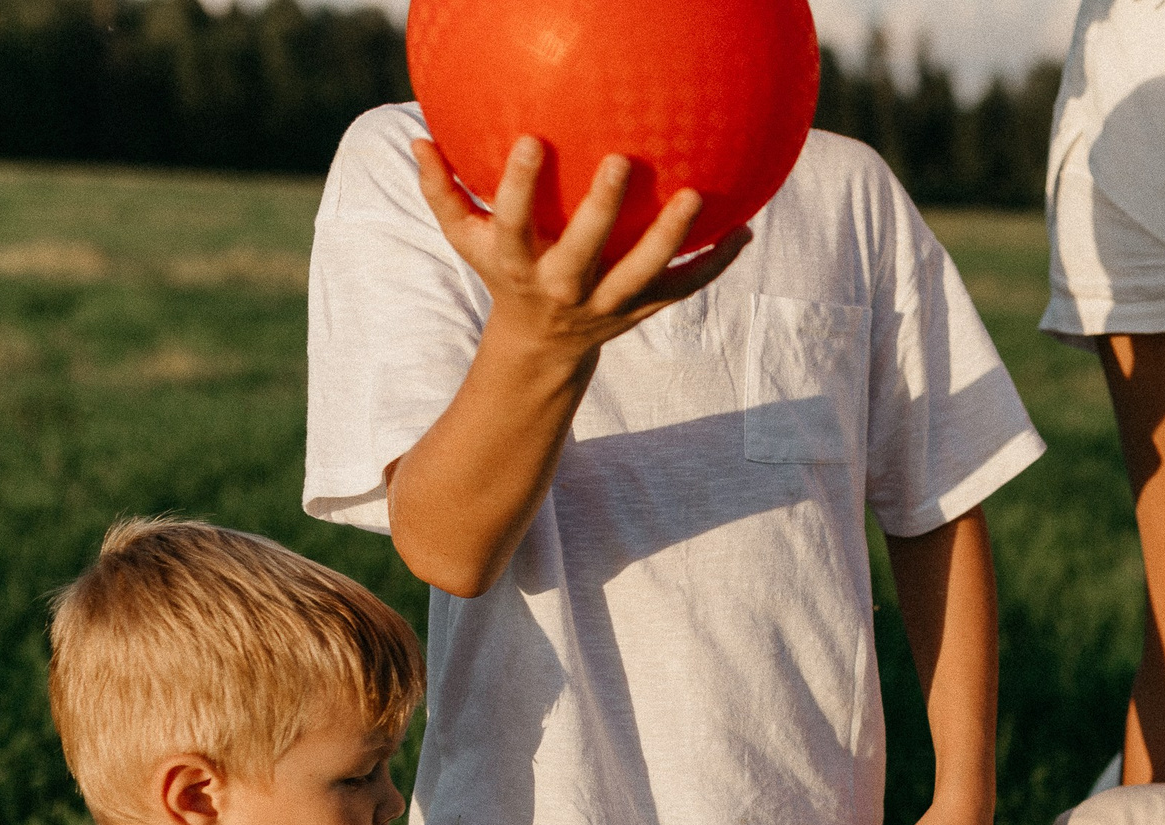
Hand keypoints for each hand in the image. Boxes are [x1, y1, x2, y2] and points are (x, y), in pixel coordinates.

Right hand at [412, 135, 750, 362]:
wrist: (544, 346)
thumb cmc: (503, 273)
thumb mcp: (466, 239)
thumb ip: (443, 191)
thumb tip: (419, 139)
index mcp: (518, 265)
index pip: (514, 222)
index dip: (521, 187)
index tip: (532, 141)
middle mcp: (564, 287)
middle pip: (583, 251)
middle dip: (601, 211)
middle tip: (621, 160)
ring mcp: (609, 303)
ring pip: (644, 274)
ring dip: (670, 238)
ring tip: (696, 196)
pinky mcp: (644, 310)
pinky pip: (685, 288)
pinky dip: (715, 264)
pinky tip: (745, 231)